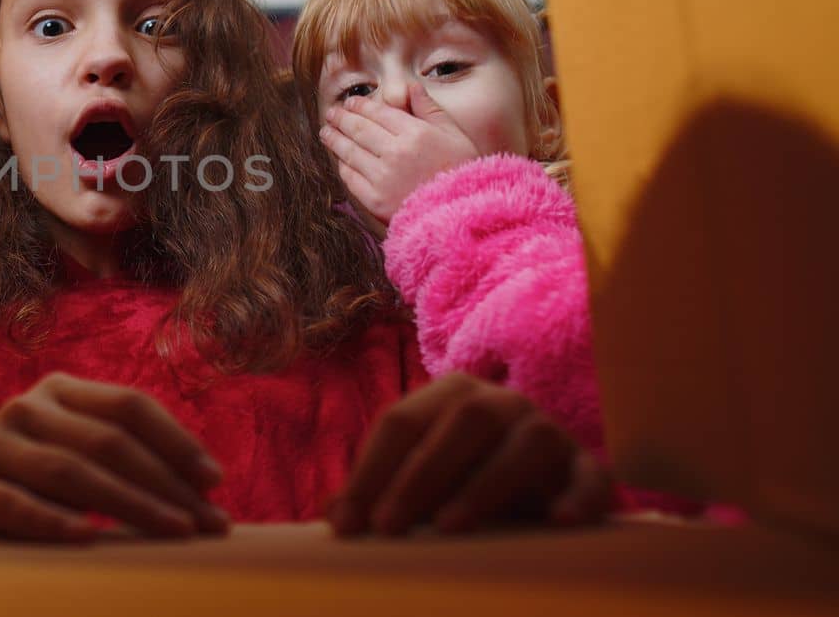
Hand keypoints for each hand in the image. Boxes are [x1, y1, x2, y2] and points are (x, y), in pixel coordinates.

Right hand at [0, 373, 229, 540]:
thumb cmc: (31, 469)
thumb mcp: (70, 443)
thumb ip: (121, 452)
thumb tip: (204, 489)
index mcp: (61, 389)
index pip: (129, 405)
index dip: (177, 440)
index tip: (215, 481)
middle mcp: (27, 407)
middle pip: (108, 442)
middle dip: (166, 484)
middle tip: (207, 522)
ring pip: (70, 473)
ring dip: (130, 504)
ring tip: (173, 531)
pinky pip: (12, 504)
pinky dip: (52, 520)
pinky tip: (88, 538)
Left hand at [318, 85, 480, 223]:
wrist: (459, 215)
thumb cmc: (461, 172)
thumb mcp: (455, 135)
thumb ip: (430, 109)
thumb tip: (411, 87)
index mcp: (415, 134)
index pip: (378, 113)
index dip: (360, 106)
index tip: (350, 103)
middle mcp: (395, 152)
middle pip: (359, 129)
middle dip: (341, 119)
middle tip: (331, 114)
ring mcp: (382, 177)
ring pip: (350, 151)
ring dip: (334, 139)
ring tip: (326, 132)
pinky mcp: (374, 199)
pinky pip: (351, 177)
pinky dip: (343, 165)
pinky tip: (339, 158)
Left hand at [326, 373, 612, 535]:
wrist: (543, 490)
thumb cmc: (462, 484)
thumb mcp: (419, 484)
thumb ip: (379, 492)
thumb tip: (334, 518)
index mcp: (449, 396)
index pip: (401, 422)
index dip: (370, 471)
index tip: (347, 525)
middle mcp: (500, 403)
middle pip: (462, 422)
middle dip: (420, 474)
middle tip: (389, 527)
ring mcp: (549, 431)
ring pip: (525, 443)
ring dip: (485, 485)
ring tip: (451, 526)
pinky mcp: (588, 467)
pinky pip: (591, 476)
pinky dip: (578, 496)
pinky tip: (559, 521)